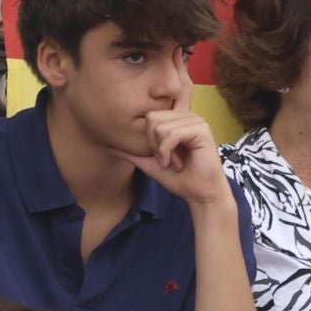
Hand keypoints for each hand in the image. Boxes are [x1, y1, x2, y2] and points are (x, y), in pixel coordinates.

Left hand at [114, 106, 233, 210]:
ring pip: (160, 126)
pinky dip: (168, 151)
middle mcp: (187, 116)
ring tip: (172, 162)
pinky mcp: (201, 130)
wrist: (199, 194)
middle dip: (153, 143)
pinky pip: (172, 133)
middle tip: (165, 159)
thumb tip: (109, 146)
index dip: (148, 139)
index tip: (160, 156)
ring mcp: (195, 121)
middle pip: (151, 118)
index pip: (149, 116)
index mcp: (177, 120)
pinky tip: (176, 163)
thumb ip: (133, 153)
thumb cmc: (179, 179)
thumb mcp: (150, 164)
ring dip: (161, 150)